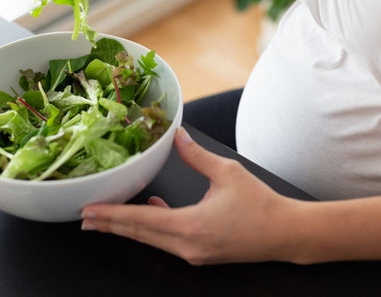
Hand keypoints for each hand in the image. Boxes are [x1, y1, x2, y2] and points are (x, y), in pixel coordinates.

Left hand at [81, 127, 298, 264]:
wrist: (284, 232)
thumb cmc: (260, 205)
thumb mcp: (227, 173)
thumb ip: (197, 155)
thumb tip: (178, 136)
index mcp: (191, 226)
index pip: (141, 221)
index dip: (113, 215)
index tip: (90, 211)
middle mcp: (188, 246)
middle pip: (140, 235)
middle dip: (111, 225)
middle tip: (86, 218)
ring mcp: (194, 254)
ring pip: (152, 240)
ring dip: (129, 228)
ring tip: (108, 220)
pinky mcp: (201, 254)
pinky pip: (169, 242)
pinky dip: (154, 229)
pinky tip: (152, 213)